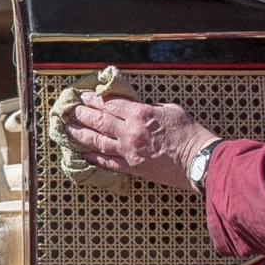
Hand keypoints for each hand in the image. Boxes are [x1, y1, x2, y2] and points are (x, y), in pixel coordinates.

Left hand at [64, 94, 216, 191]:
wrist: (198, 160)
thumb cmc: (189, 133)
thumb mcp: (170, 110)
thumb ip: (149, 108)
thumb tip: (138, 108)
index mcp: (140, 114)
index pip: (110, 104)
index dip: (94, 99)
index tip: (83, 96)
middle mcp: (130, 132)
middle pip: (99, 121)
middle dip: (82, 114)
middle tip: (69, 110)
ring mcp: (129, 151)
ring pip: (98, 141)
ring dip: (80, 135)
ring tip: (67, 130)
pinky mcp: (133, 168)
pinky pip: (108, 162)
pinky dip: (94, 157)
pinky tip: (83, 153)